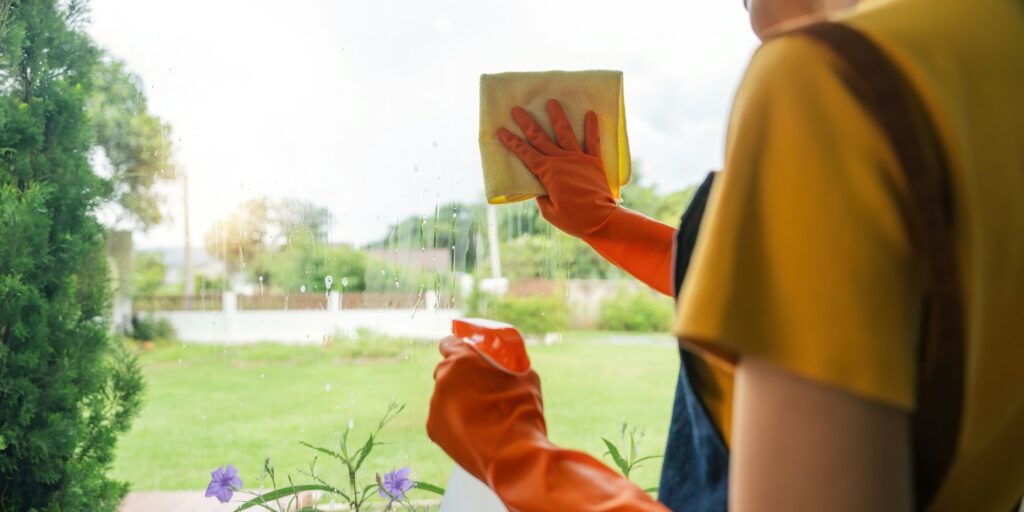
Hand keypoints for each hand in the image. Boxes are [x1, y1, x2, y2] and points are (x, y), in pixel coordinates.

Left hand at [426, 337, 546, 481]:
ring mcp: (435, 406)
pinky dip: (454, 424)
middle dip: (460, 378)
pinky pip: (442, 421)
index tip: (464, 356)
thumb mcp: (526, 380)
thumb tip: (515, 373)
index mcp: (463, 360)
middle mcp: (443, 380)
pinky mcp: (433, 430)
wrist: (513, 456)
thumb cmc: (521, 412)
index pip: (449, 344)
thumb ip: (512, 370)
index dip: (457, 348)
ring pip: (444, 398)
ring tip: (481, 418)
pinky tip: (473, 433)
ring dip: (457, 403)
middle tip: (480, 390)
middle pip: (446, 372)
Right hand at [498, 99, 617, 238]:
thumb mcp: (549, 212)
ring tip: (551, 101)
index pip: (525, 153)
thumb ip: (543, 197)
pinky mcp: (594, 161)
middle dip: (527, 123)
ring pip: (565, 132)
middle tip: (517, 109)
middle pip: (540, 137)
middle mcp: (561, 160)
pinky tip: (591, 113)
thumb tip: (542, 189)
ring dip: (557, 116)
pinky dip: (592, 127)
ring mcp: (578, 158)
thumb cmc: (574, 219)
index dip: (512, 142)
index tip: (501, 130)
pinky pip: (593, 141)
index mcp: (547, 172)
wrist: (602, 219)